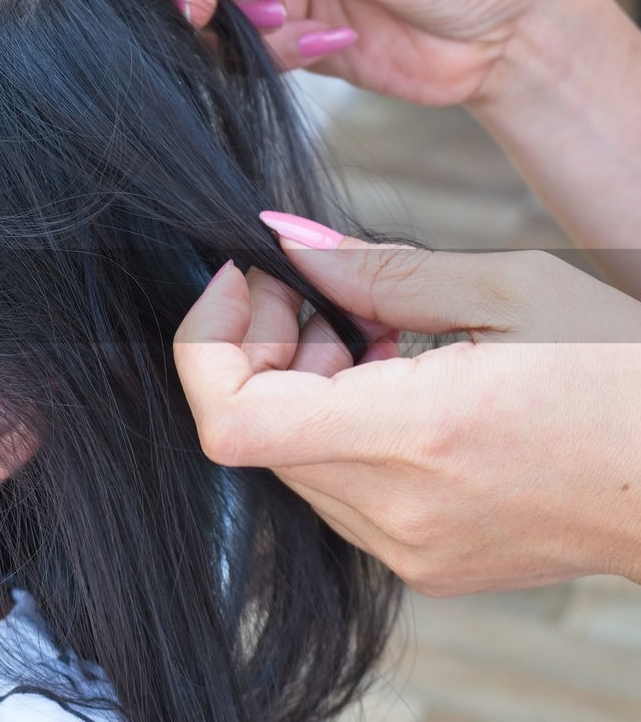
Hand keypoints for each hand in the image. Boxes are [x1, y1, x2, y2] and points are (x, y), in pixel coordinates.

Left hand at [174, 211, 640, 594]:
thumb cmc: (625, 372)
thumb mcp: (510, 288)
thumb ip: (377, 270)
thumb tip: (287, 243)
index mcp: (415, 435)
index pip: (231, 421)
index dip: (205, 346)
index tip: (238, 281)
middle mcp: (397, 510)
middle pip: (253, 431)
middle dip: (256, 346)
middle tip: (310, 293)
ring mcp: (407, 547)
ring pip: (288, 458)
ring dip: (295, 385)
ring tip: (370, 335)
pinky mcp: (422, 560)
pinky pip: (334, 488)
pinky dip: (334, 425)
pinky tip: (393, 382)